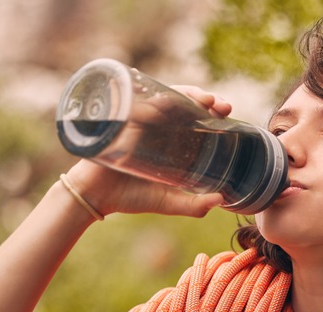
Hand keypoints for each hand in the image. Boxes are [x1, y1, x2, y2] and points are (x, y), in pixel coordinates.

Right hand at [64, 86, 230, 217]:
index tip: (227, 112)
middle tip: (219, 105)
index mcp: (171, 140)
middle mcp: (156, 126)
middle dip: (203, 98)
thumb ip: (194, 205)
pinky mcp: (120, 121)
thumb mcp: (168, 202)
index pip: (195, 118)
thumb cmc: (131, 197)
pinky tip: (167, 102)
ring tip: (201, 100)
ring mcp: (138, 121)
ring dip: (184, 94)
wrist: (95, 197)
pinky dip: (150, 101)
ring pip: (163, 97)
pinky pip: (136, 103)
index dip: (212, 111)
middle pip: (183, 102)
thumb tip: (221, 200)